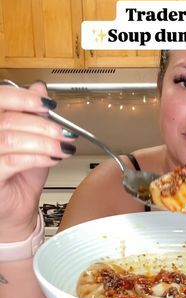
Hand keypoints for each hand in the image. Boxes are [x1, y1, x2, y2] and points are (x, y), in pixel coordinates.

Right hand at [0, 82, 75, 238]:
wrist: (17, 208)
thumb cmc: (20, 176)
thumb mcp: (32, 139)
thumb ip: (33, 115)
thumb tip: (40, 89)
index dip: (24, 97)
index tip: (48, 104)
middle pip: (8, 119)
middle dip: (42, 124)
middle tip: (65, 132)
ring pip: (11, 139)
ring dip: (44, 142)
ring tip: (63, 146)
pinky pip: (13, 161)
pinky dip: (37, 157)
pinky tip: (52, 158)